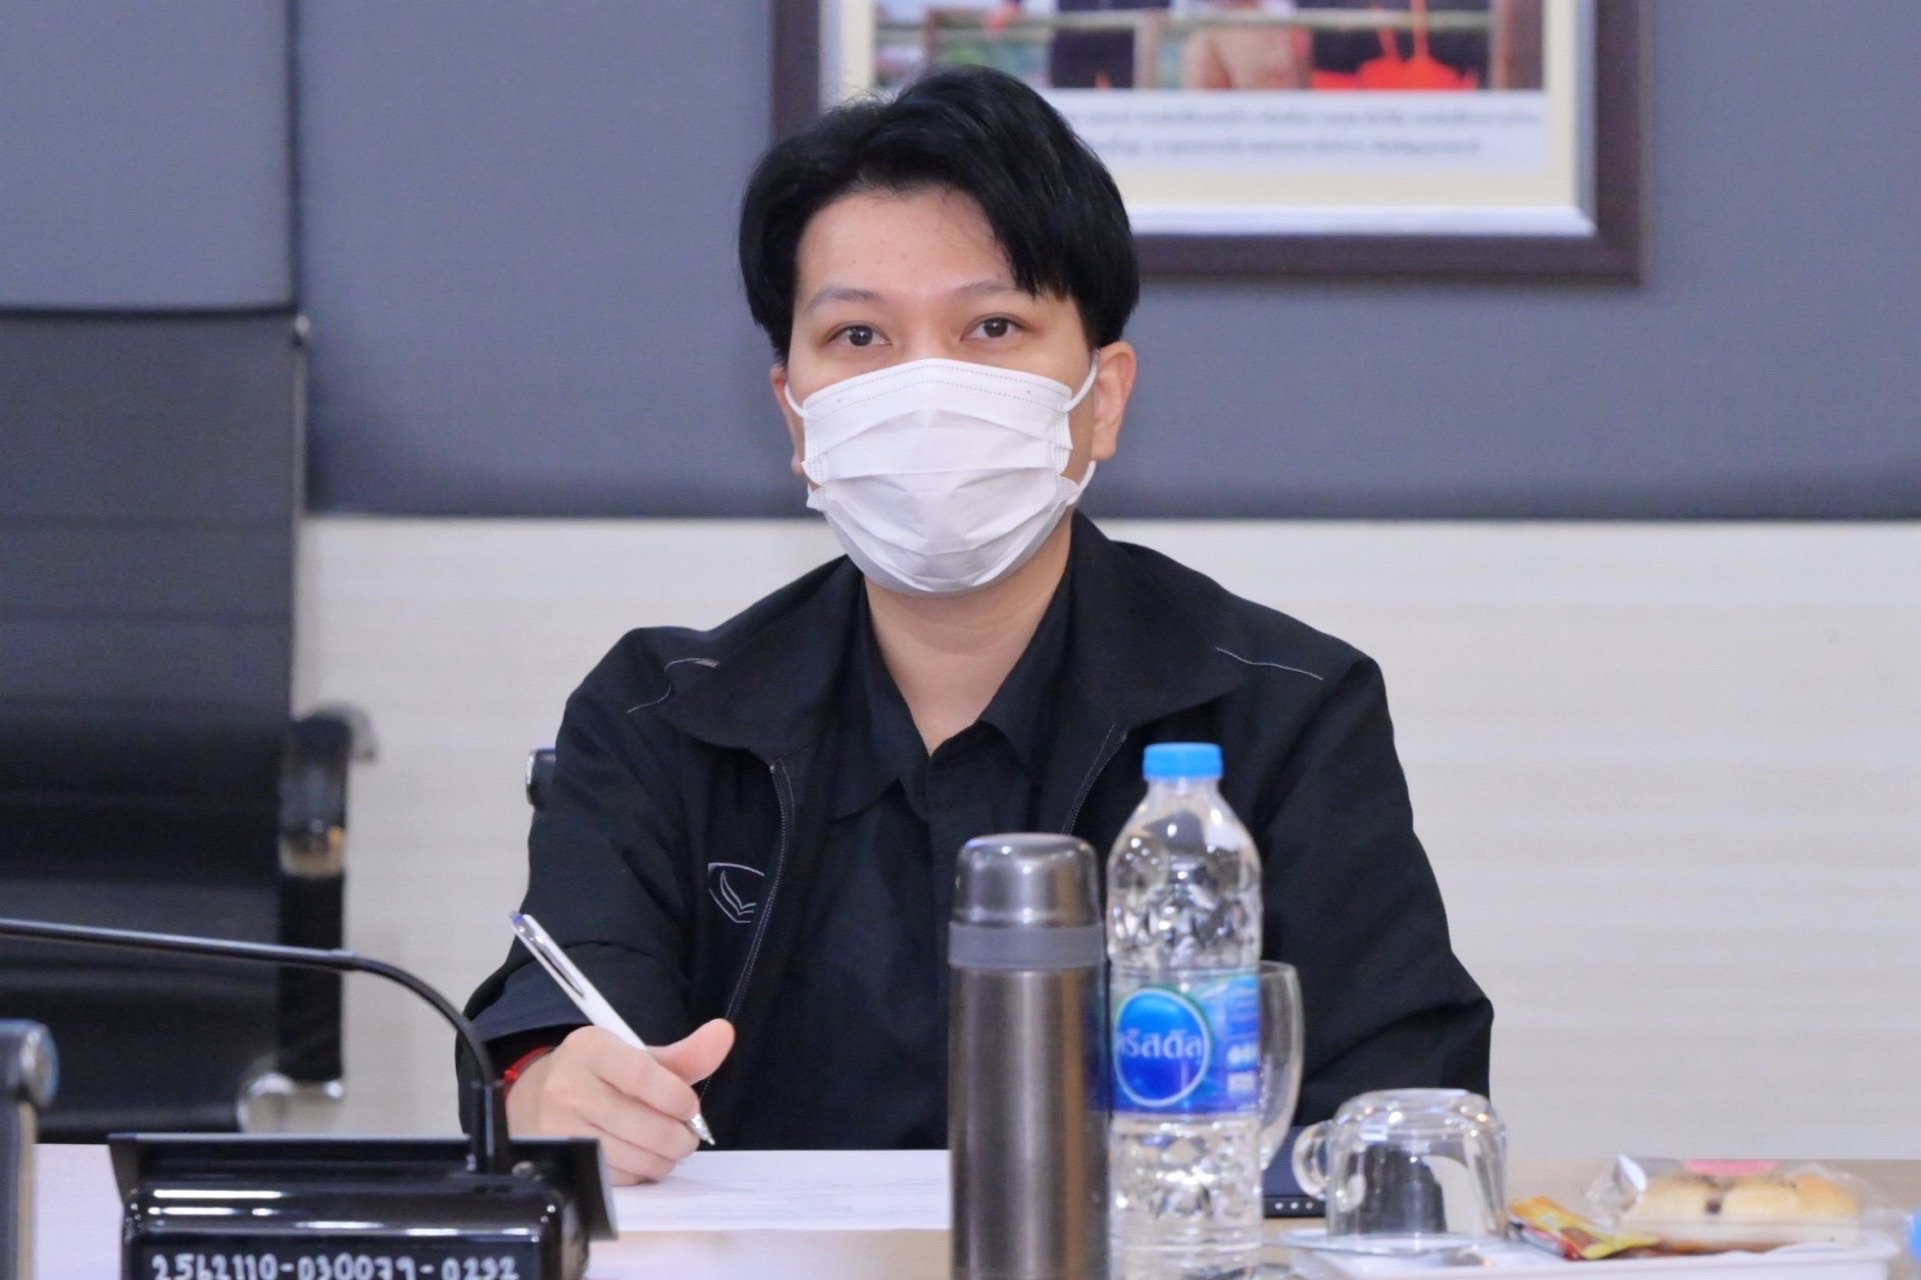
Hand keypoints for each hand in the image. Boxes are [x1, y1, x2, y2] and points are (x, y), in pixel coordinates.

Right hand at [505, 1020, 734, 1183]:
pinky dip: (641, 1173)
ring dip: (664, 1158)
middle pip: (646, 1125)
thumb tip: (724, 1034)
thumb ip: (683, 1054)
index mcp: (592, 1050)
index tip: (690, 1107)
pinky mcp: (563, 1163)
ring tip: (666, 1147)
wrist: (534, 1098)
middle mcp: (569, 1088)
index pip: (645, 1075)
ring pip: (636, 1158)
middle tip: (686, 1135)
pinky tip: (640, 1158)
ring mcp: (561, 1130)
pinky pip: (620, 1179)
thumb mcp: (635, 1056)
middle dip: (680, 1137)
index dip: (678, 1097)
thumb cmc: (598, 1075)